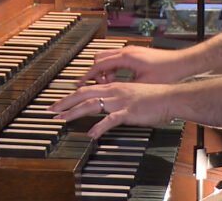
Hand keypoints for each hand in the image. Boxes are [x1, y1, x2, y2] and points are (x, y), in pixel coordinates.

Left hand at [49, 81, 178, 138]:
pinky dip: (99, 126)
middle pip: (83, 94)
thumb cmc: (154, 97)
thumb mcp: (132, 94)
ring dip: (74, 112)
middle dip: (65, 102)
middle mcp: (114, 91)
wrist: (170, 97)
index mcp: (114, 87)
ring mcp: (120, 101)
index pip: (87, 89)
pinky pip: (110, 119)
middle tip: (51, 110)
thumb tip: (108, 108)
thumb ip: (119, 100)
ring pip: (92, 105)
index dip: (71, 96)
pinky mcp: (128, 112)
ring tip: (62, 119)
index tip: (60, 103)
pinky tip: (92, 134)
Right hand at [79, 45, 193, 84]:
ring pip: (109, 59)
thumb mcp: (143, 84)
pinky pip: (117, 60)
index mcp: (126, 58)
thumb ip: (125, 87)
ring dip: (104, 71)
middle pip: (100, 59)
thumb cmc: (167, 72)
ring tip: (107, 85)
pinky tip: (118, 80)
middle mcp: (127, 52)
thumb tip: (112, 93)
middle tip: (93, 86)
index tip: (79, 84)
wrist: (182, 64)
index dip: (88, 76)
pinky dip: (113, 69)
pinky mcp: (136, 55)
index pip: (99, 65)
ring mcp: (132, 52)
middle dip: (94, 73)